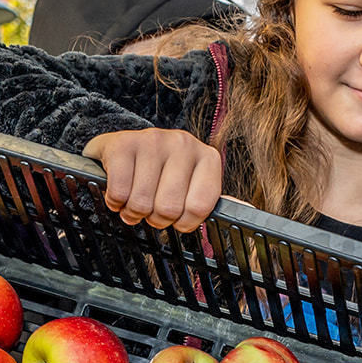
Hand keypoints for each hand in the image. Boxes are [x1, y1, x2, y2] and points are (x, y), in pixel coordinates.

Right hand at [82, 127, 221, 230]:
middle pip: (169, 208)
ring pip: (142, 203)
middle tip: (149, 208)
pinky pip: (119, 192)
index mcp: (207, 157)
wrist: (121, 147)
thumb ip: (212, 199)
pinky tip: (119, 193)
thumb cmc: (159, 173)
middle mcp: (184, 144)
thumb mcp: (190, 183)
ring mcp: (153, 140)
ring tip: (132, 201)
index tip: (174, 216)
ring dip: (132, 212)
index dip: (183, 222)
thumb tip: (247, 208)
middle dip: (154, 218)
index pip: (200, 207)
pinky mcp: (123, 144)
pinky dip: (114, 201)